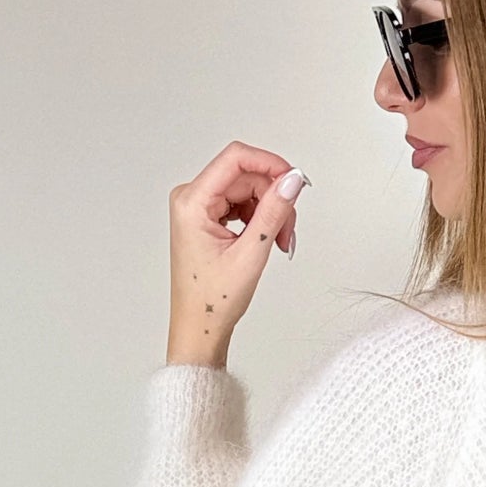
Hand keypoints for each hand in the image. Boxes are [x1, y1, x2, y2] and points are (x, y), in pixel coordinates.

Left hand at [167, 143, 311, 365]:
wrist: (200, 327)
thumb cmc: (212, 300)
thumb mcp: (250, 253)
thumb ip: (273, 211)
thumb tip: (292, 181)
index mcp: (191, 202)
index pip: (236, 159)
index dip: (270, 164)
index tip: (294, 181)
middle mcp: (191, 198)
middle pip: (245, 176)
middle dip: (274, 198)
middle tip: (288, 230)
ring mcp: (198, 207)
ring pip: (248, 190)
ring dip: (270, 211)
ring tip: (279, 241)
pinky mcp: (207, 216)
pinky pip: (242, 203)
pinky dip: (261, 218)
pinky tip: (268, 239)